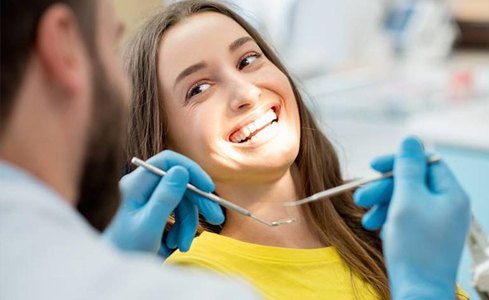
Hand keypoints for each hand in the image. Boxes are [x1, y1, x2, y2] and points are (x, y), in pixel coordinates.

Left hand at [103, 150, 223, 256]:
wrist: (116, 267)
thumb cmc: (126, 249)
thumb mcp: (149, 225)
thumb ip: (165, 198)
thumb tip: (182, 170)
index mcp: (136, 184)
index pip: (168, 161)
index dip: (191, 170)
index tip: (208, 188)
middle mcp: (142, 186)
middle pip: (179, 182)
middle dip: (198, 202)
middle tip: (217, 218)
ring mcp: (149, 197)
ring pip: (182, 200)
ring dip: (188, 223)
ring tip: (183, 246)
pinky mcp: (155, 209)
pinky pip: (177, 212)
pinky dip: (181, 228)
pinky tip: (175, 245)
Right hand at [354, 136, 470, 298]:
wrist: (418, 291)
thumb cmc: (414, 246)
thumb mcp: (407, 199)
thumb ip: (407, 167)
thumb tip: (410, 138)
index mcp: (451, 194)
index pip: (426, 163)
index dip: (399, 161)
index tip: (373, 166)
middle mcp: (447, 205)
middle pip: (412, 182)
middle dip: (383, 187)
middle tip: (360, 197)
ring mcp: (436, 221)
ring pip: (405, 199)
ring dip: (381, 204)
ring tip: (365, 217)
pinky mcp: (425, 235)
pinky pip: (405, 216)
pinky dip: (387, 217)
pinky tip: (374, 227)